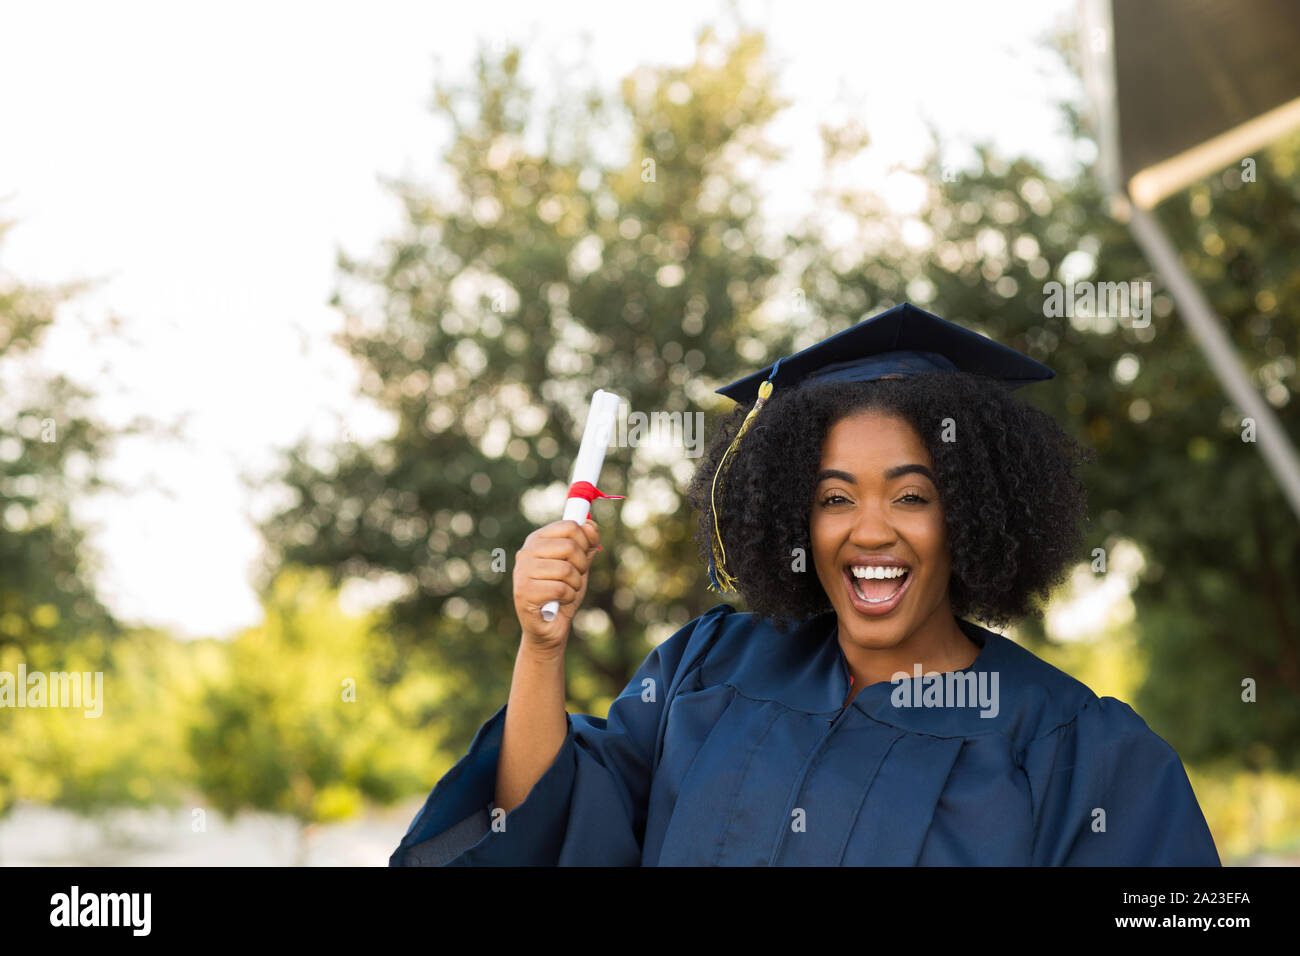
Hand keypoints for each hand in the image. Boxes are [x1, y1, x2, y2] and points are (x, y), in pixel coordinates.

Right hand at [513, 518, 600, 655]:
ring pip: (566, 569)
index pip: (569, 526)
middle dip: (582, 565)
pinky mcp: (523, 592)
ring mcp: (522, 572)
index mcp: (537, 540)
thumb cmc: (563, 594)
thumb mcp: (579, 566)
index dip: (586, 539)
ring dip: (575, 585)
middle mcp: (526, 552)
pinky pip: (561, 588)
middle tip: (575, 578)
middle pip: (570, 546)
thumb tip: (591, 525)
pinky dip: (567, 598)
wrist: (549, 628)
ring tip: (565, 592)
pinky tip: (558, 602)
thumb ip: (585, 546)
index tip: (587, 552)